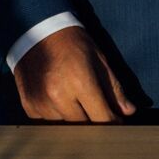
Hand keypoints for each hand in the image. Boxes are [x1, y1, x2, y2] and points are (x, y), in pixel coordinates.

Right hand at [14, 26, 135, 122]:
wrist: (36, 30)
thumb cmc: (72, 42)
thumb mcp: (98, 59)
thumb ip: (114, 88)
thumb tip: (128, 111)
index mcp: (80, 81)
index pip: (102, 118)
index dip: (113, 122)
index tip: (117, 122)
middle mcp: (59, 95)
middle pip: (84, 127)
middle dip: (94, 123)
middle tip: (99, 114)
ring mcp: (41, 102)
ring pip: (65, 128)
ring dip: (74, 121)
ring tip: (77, 104)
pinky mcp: (29, 106)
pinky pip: (47, 123)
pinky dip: (57, 118)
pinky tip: (59, 102)